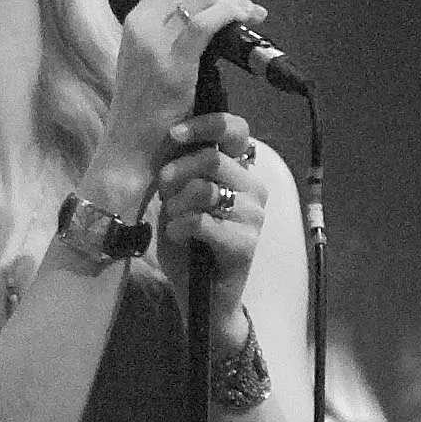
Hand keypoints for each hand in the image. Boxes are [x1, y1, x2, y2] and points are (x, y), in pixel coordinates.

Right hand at [87, 0, 269, 201]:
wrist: (129, 152)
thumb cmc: (144, 114)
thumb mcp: (149, 64)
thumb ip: (169, 38)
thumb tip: (203, 19)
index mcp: (133, 24)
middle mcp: (139, 28)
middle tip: (245, 9)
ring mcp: (153, 45)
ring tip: (250, 17)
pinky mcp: (173, 65)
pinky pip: (205, 23)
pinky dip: (230, 14)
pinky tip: (245, 21)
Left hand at [156, 112, 267, 343]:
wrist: (200, 296)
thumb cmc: (188, 243)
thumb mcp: (176, 199)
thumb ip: (179, 171)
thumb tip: (171, 140)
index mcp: (241, 172)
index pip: (236, 131)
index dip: (206, 125)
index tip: (174, 135)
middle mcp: (255, 188)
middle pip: (210, 159)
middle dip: (174, 175)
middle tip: (165, 196)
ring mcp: (255, 216)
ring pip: (204, 189)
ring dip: (176, 205)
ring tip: (175, 221)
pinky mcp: (246, 243)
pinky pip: (200, 221)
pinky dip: (179, 228)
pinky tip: (180, 237)